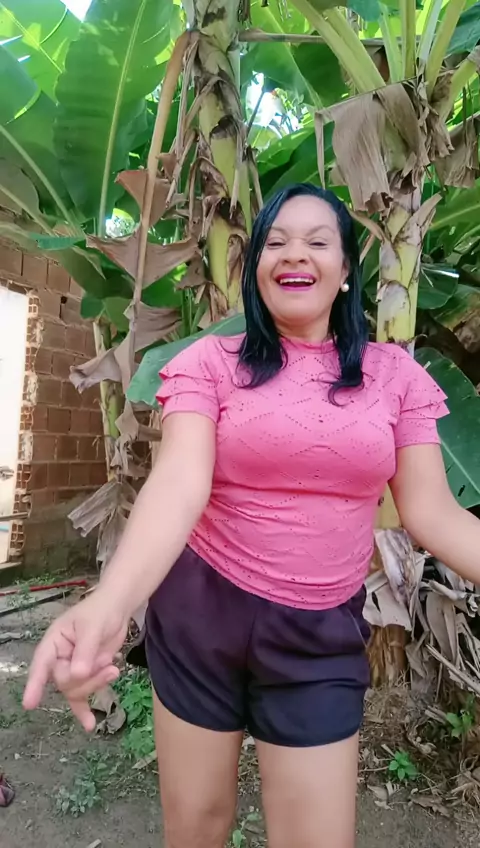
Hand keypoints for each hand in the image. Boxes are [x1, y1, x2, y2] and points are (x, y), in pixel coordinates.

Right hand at [23, 591, 128, 730]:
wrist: (116, 609)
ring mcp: (72, 668)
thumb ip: (85, 651)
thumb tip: (77, 675)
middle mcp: (59, 658)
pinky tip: (89, 725)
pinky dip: (84, 710)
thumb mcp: (93, 627)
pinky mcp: (86, 676)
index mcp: (54, 642)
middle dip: (88, 678)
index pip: (41, 664)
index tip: (29, 704)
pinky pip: (80, 697)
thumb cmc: (100, 611)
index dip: (35, 684)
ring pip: (77, 690)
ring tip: (114, 669)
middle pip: (65, 682)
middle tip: (108, 664)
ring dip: (96, 684)